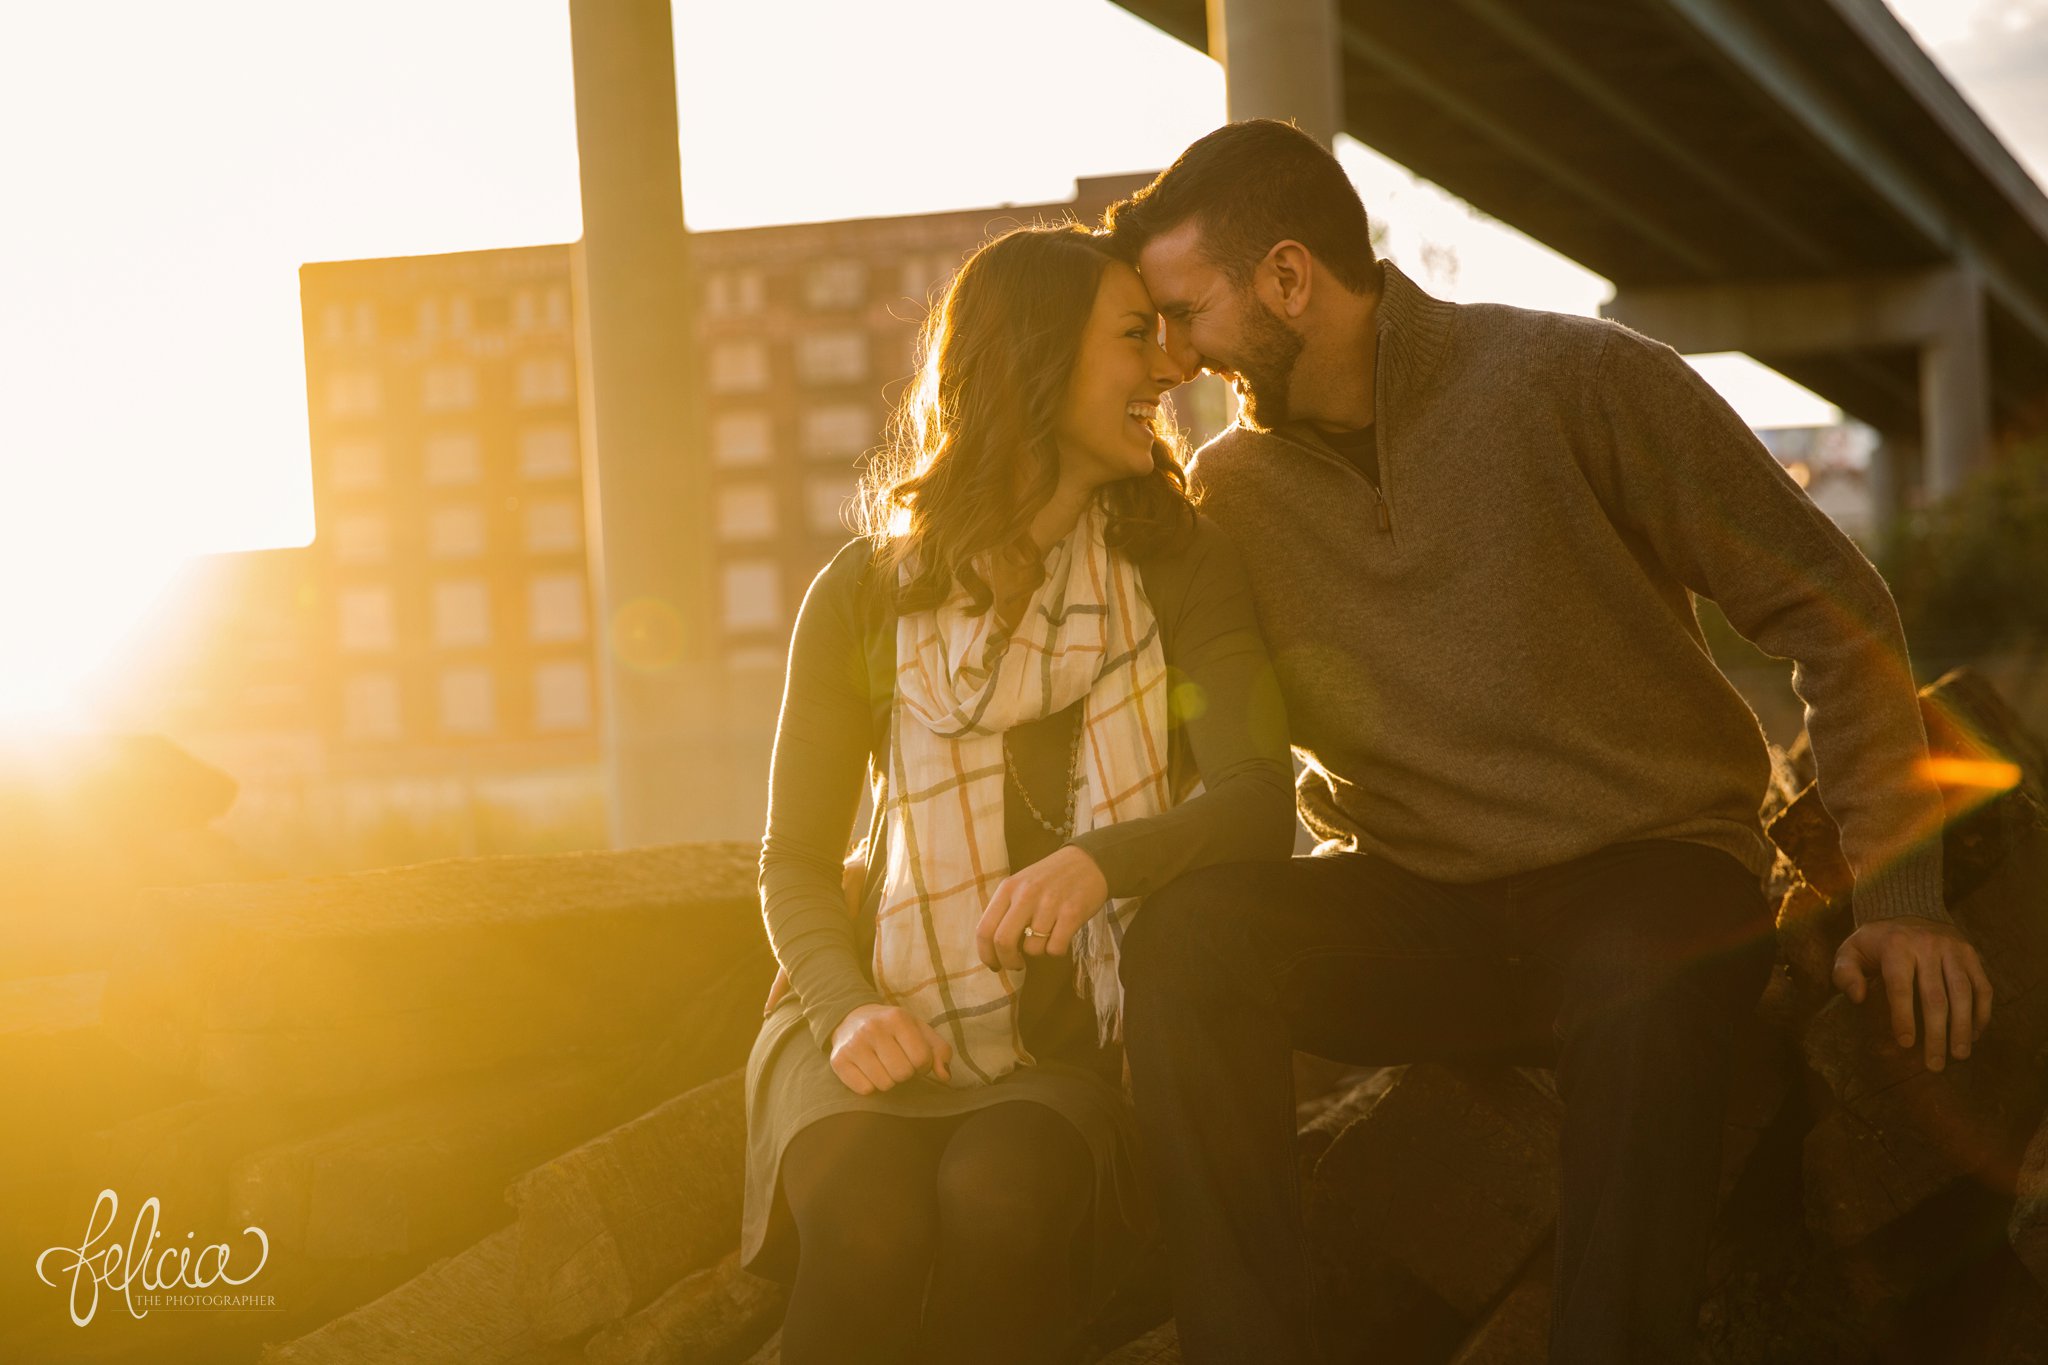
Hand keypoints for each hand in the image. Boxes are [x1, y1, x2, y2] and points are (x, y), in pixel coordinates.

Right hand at [829, 1003, 952, 1093]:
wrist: (851, 1018)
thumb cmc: (893, 1028)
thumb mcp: (919, 1030)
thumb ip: (939, 1051)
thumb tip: (945, 1076)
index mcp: (897, 1018)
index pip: (921, 1058)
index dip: (923, 1065)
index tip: (916, 1059)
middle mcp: (873, 1029)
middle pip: (902, 1073)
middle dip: (905, 1073)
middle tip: (898, 1062)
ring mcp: (854, 1045)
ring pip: (884, 1084)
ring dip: (888, 1080)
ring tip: (883, 1065)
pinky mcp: (838, 1060)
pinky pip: (865, 1090)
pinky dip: (870, 1085)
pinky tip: (868, 1070)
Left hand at [976, 845, 1110, 971]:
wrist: (1088, 861)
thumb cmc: (1050, 879)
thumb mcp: (1020, 885)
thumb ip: (1005, 910)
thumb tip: (992, 949)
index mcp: (1008, 888)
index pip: (984, 930)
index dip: (986, 954)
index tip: (994, 965)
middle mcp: (1026, 894)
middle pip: (1003, 942)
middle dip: (1008, 962)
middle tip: (1016, 965)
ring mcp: (1050, 903)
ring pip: (1032, 949)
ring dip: (1038, 953)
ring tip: (1046, 939)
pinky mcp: (1072, 913)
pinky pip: (1055, 948)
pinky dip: (1056, 950)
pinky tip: (1060, 938)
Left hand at [1832, 915, 1993, 1070]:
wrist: (1907, 908)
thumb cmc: (1875, 941)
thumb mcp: (1850, 950)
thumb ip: (1845, 973)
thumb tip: (1857, 998)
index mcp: (1895, 946)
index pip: (1900, 986)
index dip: (1903, 1017)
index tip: (1906, 1044)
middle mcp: (1928, 946)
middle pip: (1935, 996)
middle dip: (1936, 1034)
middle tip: (1934, 1064)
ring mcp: (1953, 949)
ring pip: (1964, 993)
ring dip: (1963, 1028)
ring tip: (1959, 1055)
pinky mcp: (1971, 954)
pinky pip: (1982, 986)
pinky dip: (1981, 1012)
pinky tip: (1973, 1035)